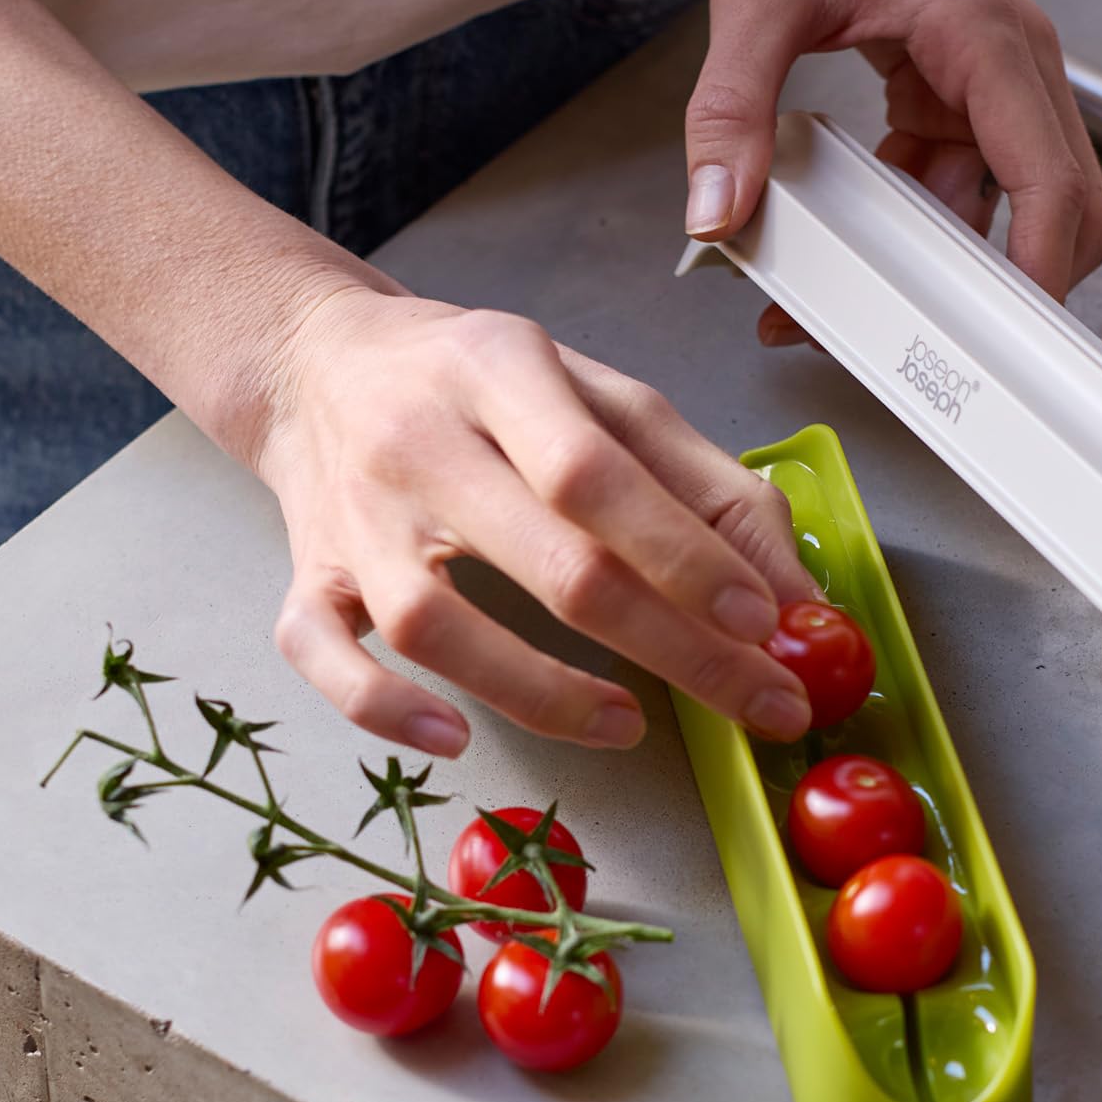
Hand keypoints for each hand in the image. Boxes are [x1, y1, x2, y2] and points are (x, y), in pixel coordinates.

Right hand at [247, 288, 819, 755]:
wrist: (317, 364)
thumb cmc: (474, 386)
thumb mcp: (599, 394)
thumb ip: (705, 484)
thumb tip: (796, 594)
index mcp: (500, 371)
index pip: (598, 474)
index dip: (686, 556)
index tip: (762, 621)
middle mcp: (418, 442)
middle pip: (551, 562)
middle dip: (673, 646)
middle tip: (754, 702)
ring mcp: (354, 519)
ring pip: (435, 624)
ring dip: (542, 692)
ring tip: (627, 723)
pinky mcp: (306, 576)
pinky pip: (321, 653)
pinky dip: (384, 705)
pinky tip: (454, 737)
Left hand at [683, 0, 1101, 342]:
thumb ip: (731, 113)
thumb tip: (718, 210)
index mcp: (983, 31)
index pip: (1050, 176)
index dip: (1041, 267)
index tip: (1008, 339)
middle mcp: (1006, 54)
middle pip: (1056, 201)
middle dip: (994, 283)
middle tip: (920, 343)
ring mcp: (984, 70)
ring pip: (994, 199)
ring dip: (932, 258)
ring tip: (837, 301)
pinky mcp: (949, 78)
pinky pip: (949, 172)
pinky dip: (905, 216)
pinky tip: (835, 239)